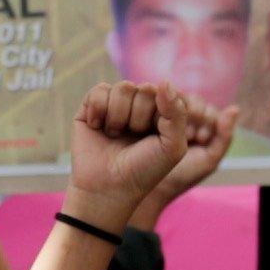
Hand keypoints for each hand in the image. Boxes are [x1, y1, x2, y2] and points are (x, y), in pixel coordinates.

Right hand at [65, 80, 229, 230]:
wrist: (108, 189)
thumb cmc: (143, 171)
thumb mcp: (173, 146)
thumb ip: (177, 112)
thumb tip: (164, 81)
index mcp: (161, 115)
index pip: (166, 94)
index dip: (160, 115)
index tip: (156, 139)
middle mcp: (138, 108)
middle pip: (144, 89)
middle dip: (140, 117)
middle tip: (133, 139)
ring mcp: (115, 106)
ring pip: (123, 88)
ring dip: (119, 116)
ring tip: (115, 136)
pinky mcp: (92, 107)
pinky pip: (100, 90)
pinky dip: (99, 110)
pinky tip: (98, 127)